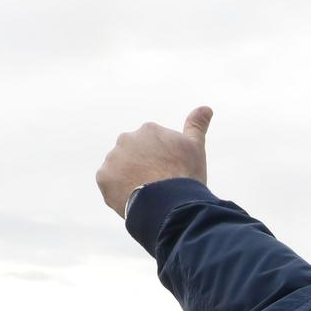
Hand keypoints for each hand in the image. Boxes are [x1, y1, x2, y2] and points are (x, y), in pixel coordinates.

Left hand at [96, 106, 213, 216]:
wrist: (170, 203)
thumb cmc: (186, 175)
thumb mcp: (195, 147)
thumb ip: (196, 126)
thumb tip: (206, 108)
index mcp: (149, 130)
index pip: (154, 146)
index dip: (163, 162)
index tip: (171, 174)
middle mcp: (127, 138)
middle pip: (134, 156)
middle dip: (143, 168)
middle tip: (158, 186)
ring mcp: (113, 157)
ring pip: (120, 169)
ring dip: (130, 179)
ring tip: (146, 196)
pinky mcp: (103, 177)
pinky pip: (109, 185)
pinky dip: (119, 192)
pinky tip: (134, 200)